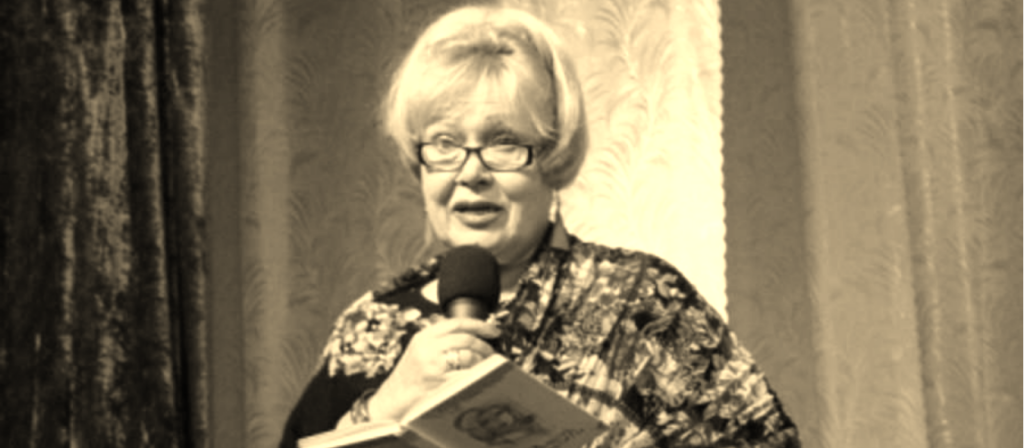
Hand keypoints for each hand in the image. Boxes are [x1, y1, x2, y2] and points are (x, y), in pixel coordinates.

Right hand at [367, 317, 499, 420]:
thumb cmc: (408, 378)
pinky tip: (479, 379)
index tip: (493, 329)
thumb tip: (471, 336)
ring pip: (468, 357)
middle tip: (491, 352)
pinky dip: (477, 376)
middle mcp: (427, 348)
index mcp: (423, 337)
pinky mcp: (438, 384)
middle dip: (484, 346)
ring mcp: (432, 366)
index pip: (456, 323)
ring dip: (483, 362)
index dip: (479, 324)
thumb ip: (439, 341)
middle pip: (466, 339)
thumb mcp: (418, 350)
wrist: (391, 400)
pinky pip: (466, 376)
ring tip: (486, 367)